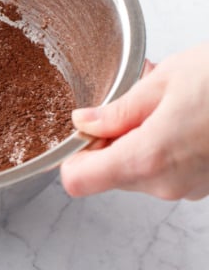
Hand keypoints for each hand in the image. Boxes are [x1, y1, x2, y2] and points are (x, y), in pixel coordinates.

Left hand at [60, 43, 208, 200]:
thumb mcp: (164, 80)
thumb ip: (117, 109)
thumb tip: (84, 121)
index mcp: (147, 157)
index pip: (78, 181)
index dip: (73, 155)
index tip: (82, 131)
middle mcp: (166, 184)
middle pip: (110, 174)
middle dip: (113, 138)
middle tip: (135, 99)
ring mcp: (190, 189)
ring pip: (140, 171)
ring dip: (142, 138)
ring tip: (166, 101)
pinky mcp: (207, 186)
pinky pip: (170, 170)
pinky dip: (168, 145)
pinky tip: (186, 114)